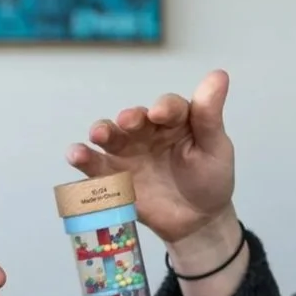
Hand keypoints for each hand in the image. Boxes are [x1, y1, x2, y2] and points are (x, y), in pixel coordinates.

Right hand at [69, 70, 237, 246]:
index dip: (164, 108)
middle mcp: (147, 132)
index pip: (168, 107)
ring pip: (110, 137)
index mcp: (174, 121)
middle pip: (133, 119)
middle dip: (128, 119)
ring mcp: (128, 153)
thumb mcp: (215, 148)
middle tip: (127, 121)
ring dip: (102, 132)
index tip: (159, 113)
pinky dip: (83, 159)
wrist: (197, 220)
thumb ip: (210, 116)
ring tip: (97, 135)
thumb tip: (219, 75)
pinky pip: (95, 166)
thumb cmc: (209, 179)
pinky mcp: (114, 176)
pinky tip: (76, 155)